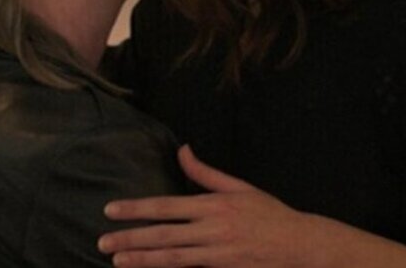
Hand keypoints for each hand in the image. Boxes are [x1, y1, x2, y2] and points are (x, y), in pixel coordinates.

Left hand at [97, 145, 313, 266]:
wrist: (302, 246)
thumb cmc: (270, 214)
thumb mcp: (239, 187)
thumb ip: (205, 173)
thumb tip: (182, 149)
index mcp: (213, 205)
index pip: (166, 206)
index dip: (136, 209)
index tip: (111, 211)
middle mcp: (212, 230)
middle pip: (163, 235)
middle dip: (130, 238)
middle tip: (103, 241)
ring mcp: (218, 254)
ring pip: (172, 258)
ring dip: (142, 259)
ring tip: (117, 260)